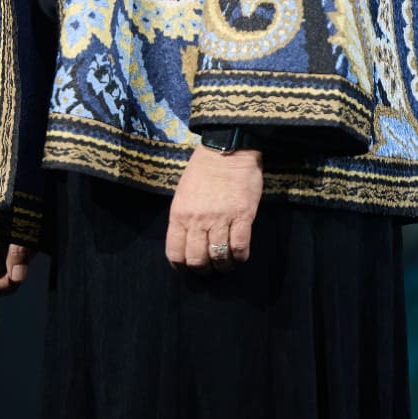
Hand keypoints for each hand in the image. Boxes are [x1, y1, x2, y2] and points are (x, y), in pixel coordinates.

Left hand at [166, 144, 261, 270]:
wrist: (226, 148)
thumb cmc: (203, 169)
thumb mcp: (183, 193)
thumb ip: (184, 218)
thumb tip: (187, 240)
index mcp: (179, 214)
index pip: (175, 253)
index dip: (181, 267)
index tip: (188, 269)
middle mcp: (197, 220)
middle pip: (197, 260)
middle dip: (203, 270)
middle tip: (209, 268)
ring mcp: (220, 219)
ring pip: (219, 257)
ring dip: (223, 266)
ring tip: (226, 263)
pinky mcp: (242, 216)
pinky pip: (240, 247)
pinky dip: (240, 257)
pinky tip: (240, 256)